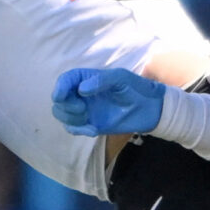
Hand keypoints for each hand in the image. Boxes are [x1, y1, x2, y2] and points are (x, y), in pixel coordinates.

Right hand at [52, 68, 167, 136]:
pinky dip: (78, 130)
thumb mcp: (122, 78)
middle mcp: (80, 94)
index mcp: (86, 79)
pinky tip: (93, 131)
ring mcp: (83, 109)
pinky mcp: (88, 124)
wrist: (150, 110)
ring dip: (71, 119)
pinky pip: (72, 128)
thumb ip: (102, 80)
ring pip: (61, 114)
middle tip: (82, 110)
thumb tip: (81, 89)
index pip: (65, 80)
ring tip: (88, 121)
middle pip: (59, 100)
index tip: (60, 97)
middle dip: (66, 107)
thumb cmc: (137, 88)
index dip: (59, 88)